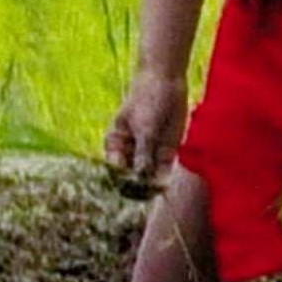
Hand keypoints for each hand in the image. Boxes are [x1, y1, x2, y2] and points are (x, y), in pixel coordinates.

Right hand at [106, 72, 191, 186]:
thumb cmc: (147, 101)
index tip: (127, 194)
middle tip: (143, 198)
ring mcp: (147, 154)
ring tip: (156, 195)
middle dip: (137, 189)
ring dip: (152, 186)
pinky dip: (165, 179)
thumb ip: (143, 154)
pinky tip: (165, 187)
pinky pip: (163, 170)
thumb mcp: (145, 128)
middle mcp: (129, 153)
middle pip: (131, 176)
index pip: (115, 170)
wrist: (166, 83)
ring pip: (148, 176)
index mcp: (115, 145)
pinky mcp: (165, 153)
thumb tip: (140, 180)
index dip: (120, 184)